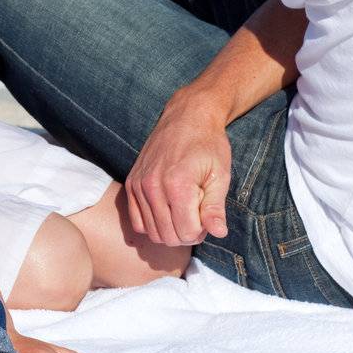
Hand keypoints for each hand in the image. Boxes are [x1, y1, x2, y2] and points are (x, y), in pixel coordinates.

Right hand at [124, 92, 231, 245]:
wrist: (187, 116)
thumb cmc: (208, 144)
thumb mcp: (220, 175)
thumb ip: (215, 207)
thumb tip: (218, 233)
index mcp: (178, 185)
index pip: (187, 232)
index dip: (202, 230)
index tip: (208, 214)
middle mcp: (152, 186)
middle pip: (168, 236)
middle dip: (187, 233)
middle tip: (198, 214)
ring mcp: (138, 184)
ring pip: (152, 232)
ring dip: (170, 230)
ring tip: (183, 210)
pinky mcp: (131, 183)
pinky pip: (136, 221)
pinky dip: (151, 225)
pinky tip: (167, 211)